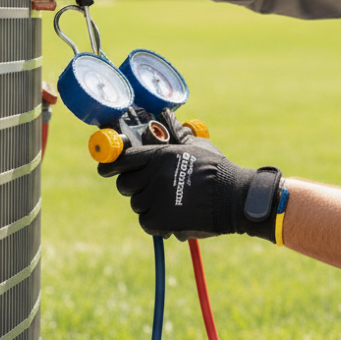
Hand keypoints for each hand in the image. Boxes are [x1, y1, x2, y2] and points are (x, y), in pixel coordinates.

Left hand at [98, 133, 284, 242]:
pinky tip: (171, 217)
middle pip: (124, 185)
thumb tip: (167, 116)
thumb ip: (177, 135)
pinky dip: (156, 222)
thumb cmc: (218, 169)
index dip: (111, 163)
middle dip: (133, 186)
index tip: (105, 168)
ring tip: (170, 202)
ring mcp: (156, 199)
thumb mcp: (197, 146)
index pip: (123, 158)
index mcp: (160, 155)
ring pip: (137, 204)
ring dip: (149, 204)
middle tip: (149, 188)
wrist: (234, 197)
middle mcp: (154, 176)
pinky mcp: (160, 220)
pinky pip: (146, 222)